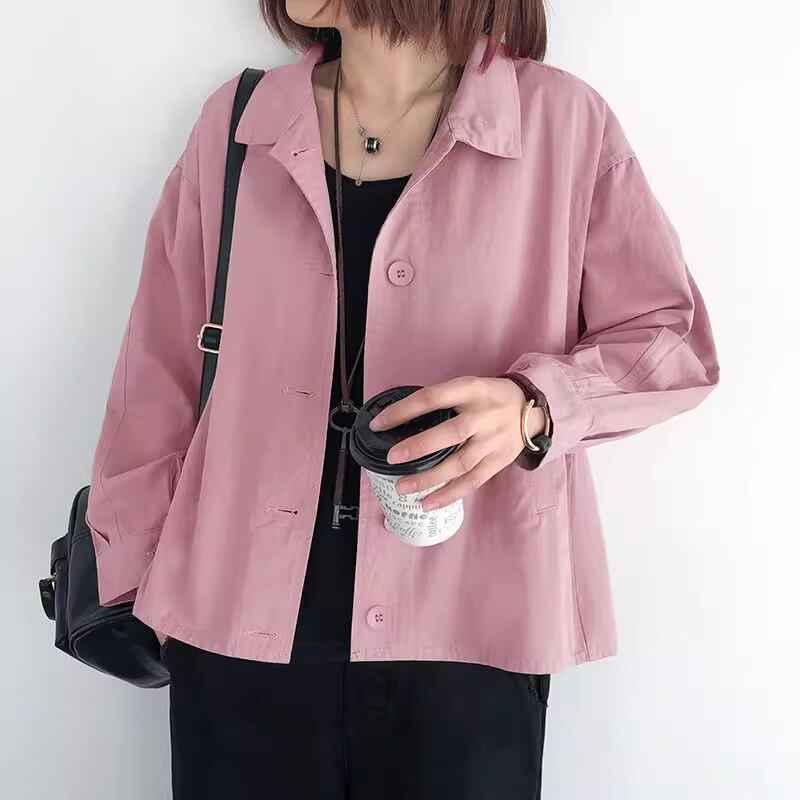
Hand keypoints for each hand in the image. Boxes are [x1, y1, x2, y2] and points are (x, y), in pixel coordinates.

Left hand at [368, 377, 545, 511]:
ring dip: (430, 478)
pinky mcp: (498, 462)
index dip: (404, 411)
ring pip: (460, 463)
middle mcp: (484, 416)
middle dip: (419, 447)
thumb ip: (442, 400)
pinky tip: (428, 503)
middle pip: (451, 433)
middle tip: (392, 458)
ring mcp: (493, 441)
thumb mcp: (468, 386)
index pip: (432, 398)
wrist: (532, 410)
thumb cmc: (489, 397)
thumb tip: (400, 419)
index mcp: (471, 390)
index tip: (379, 424)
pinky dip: (450, 494)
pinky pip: (472, 481)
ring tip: (403, 488)